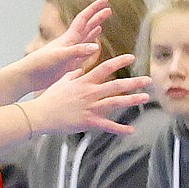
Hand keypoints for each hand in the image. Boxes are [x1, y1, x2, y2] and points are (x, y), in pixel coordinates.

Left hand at [15, 0, 111, 94]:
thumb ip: (78, 51)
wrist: (28, 76)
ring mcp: (69, 53)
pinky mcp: (68, 64)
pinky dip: (89, 49)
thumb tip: (96, 46)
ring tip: (100, 25)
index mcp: (69, 37)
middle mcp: (70, 43)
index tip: (106, 0)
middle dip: (97, 17)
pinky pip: (83, 54)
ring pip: (85, 39)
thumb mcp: (60, 56)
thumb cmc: (40, 64)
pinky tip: (92, 48)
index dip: (94, 9)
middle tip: (109, 9)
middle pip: (86, 26)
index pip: (84, 18)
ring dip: (93, 31)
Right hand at [22, 55, 148, 137]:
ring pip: (115, 102)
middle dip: (134, 82)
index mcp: (83, 82)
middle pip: (116, 85)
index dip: (119, 62)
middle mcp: (90, 93)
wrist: (40, 115)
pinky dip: (120, 129)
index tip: (131, 57)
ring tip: (145, 97)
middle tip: (148, 79)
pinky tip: (131, 130)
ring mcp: (90, 107)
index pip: (104, 68)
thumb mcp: (60, 82)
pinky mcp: (88, 121)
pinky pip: (107, 125)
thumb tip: (80, 69)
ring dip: (132, 100)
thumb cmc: (48, 99)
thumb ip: (72, 75)